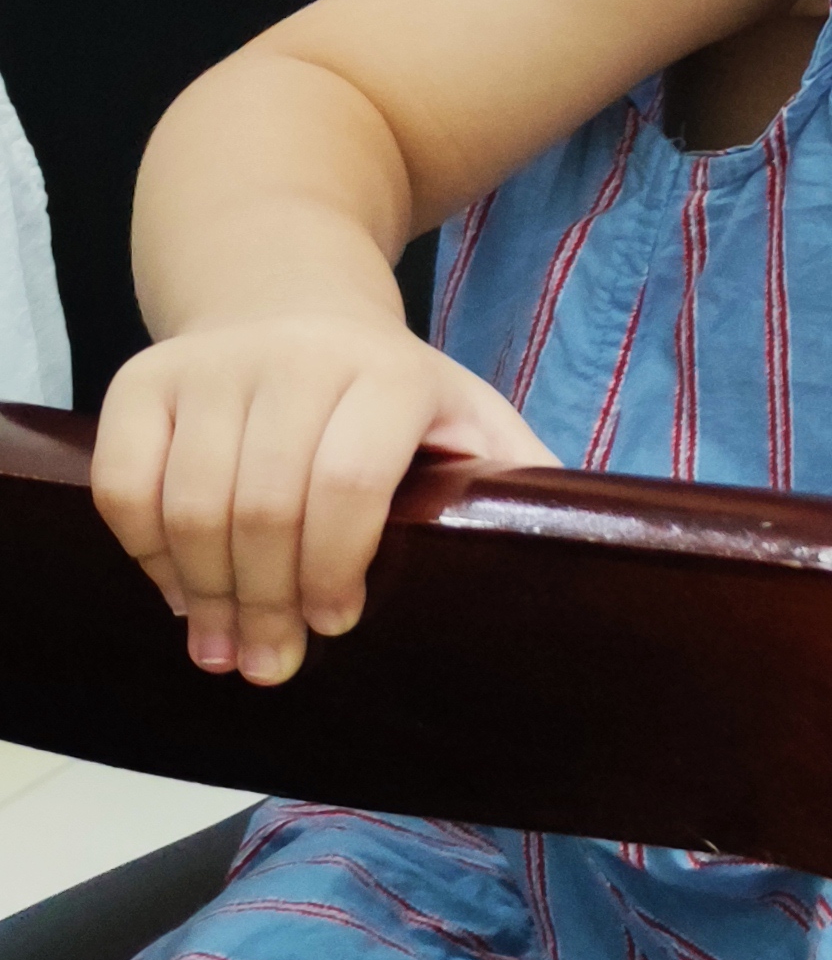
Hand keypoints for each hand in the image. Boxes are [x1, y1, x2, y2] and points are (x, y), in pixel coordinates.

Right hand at [94, 316, 554, 685]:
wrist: (289, 295)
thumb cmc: (388, 385)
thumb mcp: (465, 411)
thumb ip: (514, 474)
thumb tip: (579, 551)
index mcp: (385, 374)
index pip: (347, 485)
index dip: (336, 567)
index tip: (339, 622)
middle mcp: (292, 360)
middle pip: (261, 510)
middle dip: (265, 605)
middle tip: (271, 664)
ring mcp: (210, 368)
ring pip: (189, 506)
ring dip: (204, 597)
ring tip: (224, 650)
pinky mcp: (142, 380)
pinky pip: (124, 487)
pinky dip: (147, 554)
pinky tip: (181, 594)